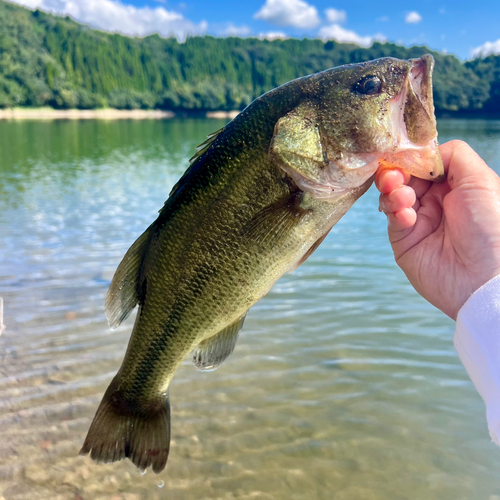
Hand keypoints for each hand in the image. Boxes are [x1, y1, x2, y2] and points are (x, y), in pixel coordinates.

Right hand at [376, 140, 499, 319]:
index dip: (411, 159)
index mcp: (454, 186)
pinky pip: (392, 219)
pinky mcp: (404, 241)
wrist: (484, 278)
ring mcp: (418, 221)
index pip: (423, 164)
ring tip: (402, 196)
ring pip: (392, 195)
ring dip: (393, 191)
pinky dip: (394, 211)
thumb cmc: (492, 227)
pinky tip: (406, 214)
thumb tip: (424, 151)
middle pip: (404, 177)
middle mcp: (435, 202)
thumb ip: (453, 155)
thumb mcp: (480, 180)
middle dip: (396, 173)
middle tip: (395, 177)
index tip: (403, 156)